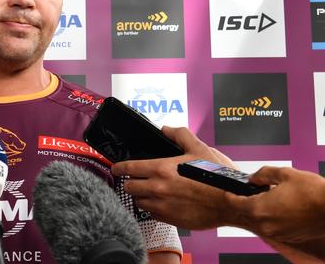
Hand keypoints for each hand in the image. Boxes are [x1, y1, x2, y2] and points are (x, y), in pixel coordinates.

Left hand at [110, 126, 235, 229]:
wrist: (232, 202)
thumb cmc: (218, 177)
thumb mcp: (199, 148)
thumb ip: (180, 135)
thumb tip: (166, 129)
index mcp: (161, 169)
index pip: (128, 168)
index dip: (118, 167)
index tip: (116, 168)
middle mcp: (158, 188)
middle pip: (128, 187)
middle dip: (129, 182)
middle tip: (134, 179)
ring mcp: (162, 206)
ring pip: (138, 202)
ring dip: (140, 196)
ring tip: (148, 191)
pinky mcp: (169, 220)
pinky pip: (151, 214)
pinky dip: (152, 208)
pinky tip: (160, 203)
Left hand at [226, 166, 324, 244]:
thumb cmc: (313, 192)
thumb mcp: (285, 174)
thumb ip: (264, 174)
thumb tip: (253, 178)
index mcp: (259, 208)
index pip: (234, 203)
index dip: (230, 194)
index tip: (229, 190)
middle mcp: (265, 224)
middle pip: (246, 213)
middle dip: (246, 202)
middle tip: (251, 191)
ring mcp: (277, 233)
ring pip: (260, 221)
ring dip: (260, 211)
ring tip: (270, 198)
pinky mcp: (288, 237)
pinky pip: (273, 228)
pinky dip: (273, 219)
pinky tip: (282, 209)